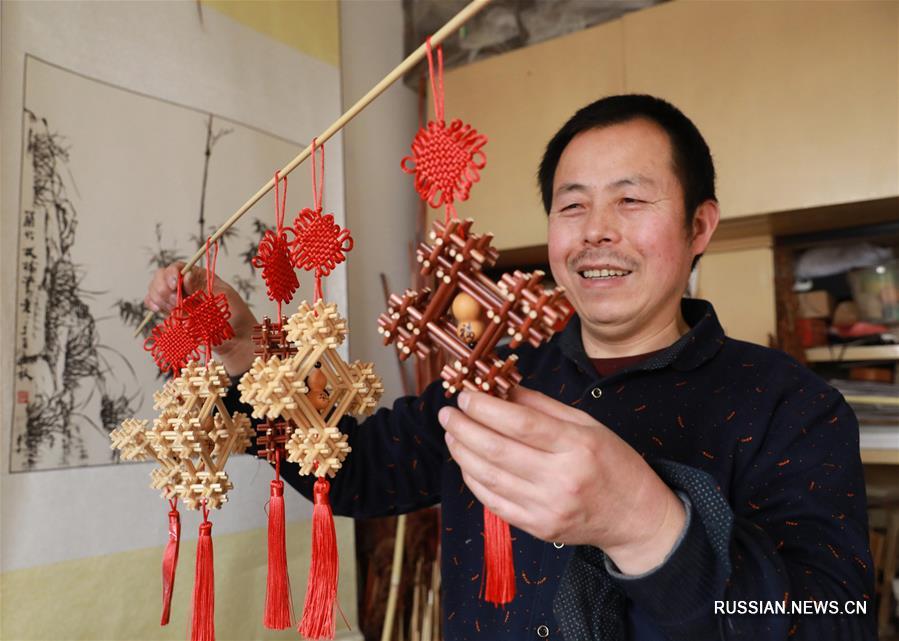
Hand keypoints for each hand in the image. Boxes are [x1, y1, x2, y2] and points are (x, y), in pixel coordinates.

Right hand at [145, 262, 256, 374]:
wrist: (235, 339)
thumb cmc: (235, 315)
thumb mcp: (223, 296)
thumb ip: (202, 287)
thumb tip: (185, 275)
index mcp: (200, 277)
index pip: (178, 267)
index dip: (171, 273)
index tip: (173, 284)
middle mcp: (186, 285)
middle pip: (161, 276)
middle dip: (164, 288)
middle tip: (176, 302)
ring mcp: (177, 299)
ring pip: (155, 289)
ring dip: (159, 298)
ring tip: (174, 308)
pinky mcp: (172, 313)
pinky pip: (154, 304)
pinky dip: (153, 305)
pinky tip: (158, 309)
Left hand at [438, 387, 685, 574]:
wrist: (635, 517)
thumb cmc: (613, 463)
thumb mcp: (587, 424)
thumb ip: (543, 405)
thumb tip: (502, 388)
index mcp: (577, 445)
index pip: (520, 423)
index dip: (485, 408)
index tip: (464, 396)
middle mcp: (561, 478)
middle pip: (497, 450)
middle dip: (463, 428)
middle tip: (447, 413)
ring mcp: (548, 507)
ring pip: (489, 477)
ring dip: (462, 453)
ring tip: (452, 434)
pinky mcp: (538, 528)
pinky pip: (494, 503)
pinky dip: (474, 480)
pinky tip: (467, 462)